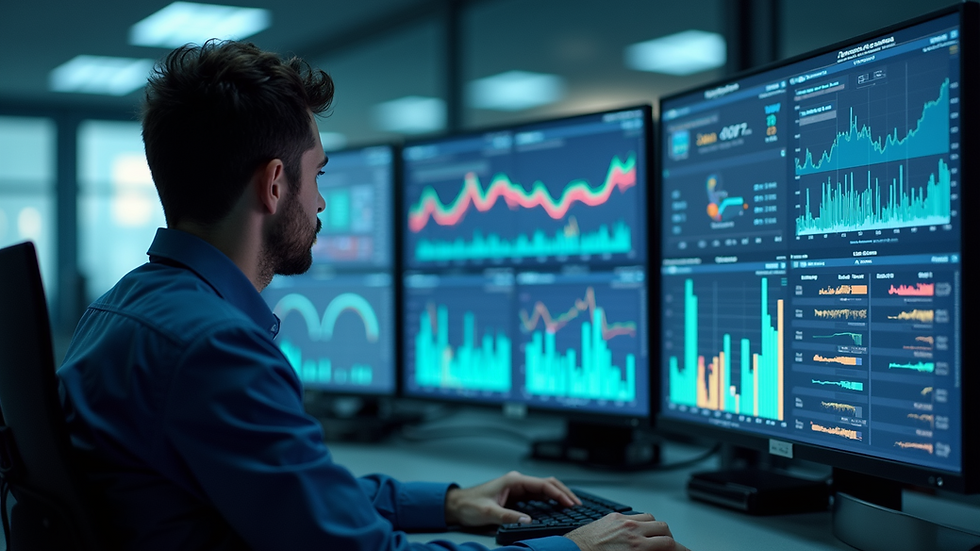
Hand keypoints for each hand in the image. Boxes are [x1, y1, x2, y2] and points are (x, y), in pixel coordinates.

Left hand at [444, 470, 580, 526]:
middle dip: (564, 493)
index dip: (559, 494)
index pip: (543, 485)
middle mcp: (517, 482)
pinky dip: (550, 501)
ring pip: (544, 489)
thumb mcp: (488, 512)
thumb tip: (528, 520)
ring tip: (572, 506)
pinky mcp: (516, 497)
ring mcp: (517, 489)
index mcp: (513, 481)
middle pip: (547, 484)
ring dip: (558, 496)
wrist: (456, 505)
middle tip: (578, 505)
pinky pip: (537, 497)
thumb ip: (508, 516)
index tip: (570, 504)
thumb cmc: (469, 505)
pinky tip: (557, 508)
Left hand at [564, 512, 689, 550]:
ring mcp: (622, 521)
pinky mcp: (612, 516)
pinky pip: (633, 515)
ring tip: (653, 538)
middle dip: (668, 538)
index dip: (682, 549)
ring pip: (650, 518)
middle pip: (664, 528)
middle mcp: (632, 530)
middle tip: (667, 547)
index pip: (670, 544)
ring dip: (655, 527)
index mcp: (638, 546)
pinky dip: (640, 522)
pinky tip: (636, 530)